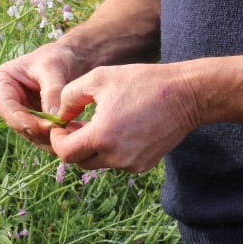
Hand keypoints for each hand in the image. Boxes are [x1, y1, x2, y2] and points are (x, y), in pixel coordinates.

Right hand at [0, 42, 88, 154]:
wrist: (71, 60)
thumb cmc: (58, 57)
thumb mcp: (54, 67)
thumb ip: (52, 91)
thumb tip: (54, 117)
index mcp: (1, 81)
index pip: (7, 107)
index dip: (24, 121)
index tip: (46, 127)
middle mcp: (6, 100)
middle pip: (17, 124)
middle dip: (39, 132)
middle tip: (61, 135)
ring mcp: (18, 113)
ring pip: (29, 134)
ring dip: (47, 138)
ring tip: (68, 136)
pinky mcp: (32, 121)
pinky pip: (40, 135)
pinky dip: (53, 138)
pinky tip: (70, 137)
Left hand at [49, 62, 201, 173]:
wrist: (185, 95)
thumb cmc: (141, 81)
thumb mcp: (99, 78)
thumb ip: (70, 96)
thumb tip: (60, 116)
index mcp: (102, 136)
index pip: (65, 153)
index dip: (57, 139)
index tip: (60, 125)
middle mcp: (116, 157)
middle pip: (80, 161)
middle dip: (73, 144)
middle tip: (76, 123)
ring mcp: (132, 164)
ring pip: (99, 162)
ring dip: (93, 147)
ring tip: (99, 122)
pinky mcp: (144, 165)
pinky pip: (118, 162)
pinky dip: (112, 150)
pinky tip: (120, 128)